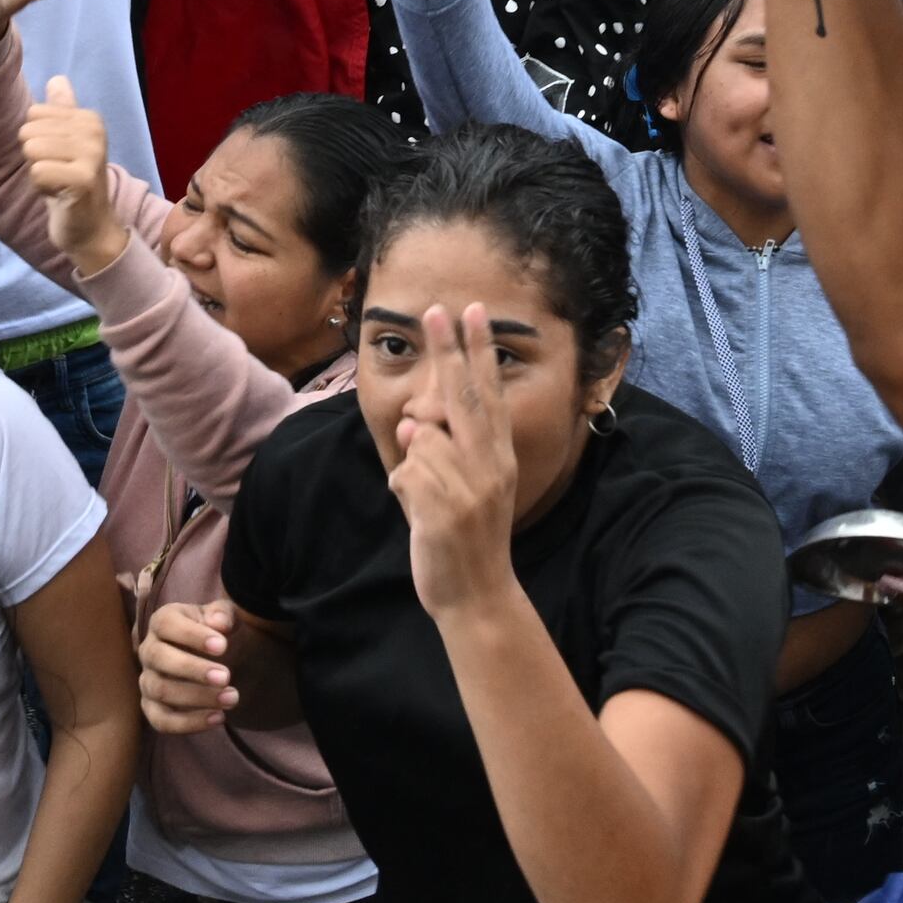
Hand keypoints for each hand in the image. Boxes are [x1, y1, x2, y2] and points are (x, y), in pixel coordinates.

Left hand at [19, 76, 126, 281]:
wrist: (90, 227)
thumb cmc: (71, 183)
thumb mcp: (65, 143)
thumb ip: (61, 110)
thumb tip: (57, 78)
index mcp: (89, 118)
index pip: (33, 115)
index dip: (37, 142)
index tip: (58, 159)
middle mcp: (94, 131)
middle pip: (29, 132)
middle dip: (36, 159)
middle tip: (57, 174)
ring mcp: (92, 154)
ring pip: (32, 150)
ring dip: (38, 173)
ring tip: (58, 183)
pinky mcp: (83, 178)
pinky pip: (38, 171)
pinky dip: (41, 187)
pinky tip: (59, 194)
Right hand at [139, 596, 241, 736]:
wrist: (209, 658)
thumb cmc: (214, 632)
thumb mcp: (222, 617)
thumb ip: (222, 614)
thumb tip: (220, 622)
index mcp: (162, 622)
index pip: (167, 624)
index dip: (193, 635)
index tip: (223, 646)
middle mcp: (149, 650)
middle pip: (160, 657)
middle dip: (193, 669)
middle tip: (226, 676)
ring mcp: (147, 680)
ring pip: (161, 690)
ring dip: (196, 697)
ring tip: (231, 698)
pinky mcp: (152, 707)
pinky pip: (161, 720)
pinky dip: (188, 723)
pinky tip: (219, 718)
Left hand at [380, 302, 527, 612]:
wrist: (476, 595)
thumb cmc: (467, 538)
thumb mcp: (471, 489)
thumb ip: (448, 453)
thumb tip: (413, 426)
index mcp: (499, 457)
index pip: (488, 393)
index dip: (480, 351)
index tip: (474, 311)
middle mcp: (489, 465)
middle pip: (460, 395)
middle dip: (448, 349)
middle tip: (436, 308)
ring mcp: (468, 485)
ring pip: (419, 440)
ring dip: (413, 467)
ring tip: (428, 501)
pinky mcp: (442, 507)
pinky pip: (404, 473)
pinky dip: (402, 492)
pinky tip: (420, 518)